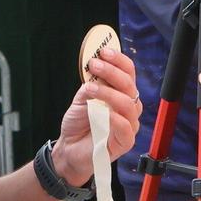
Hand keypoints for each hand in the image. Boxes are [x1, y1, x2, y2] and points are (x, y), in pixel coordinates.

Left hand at [53, 48, 140, 185]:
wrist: (70, 148)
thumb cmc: (79, 123)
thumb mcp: (83, 97)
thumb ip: (92, 83)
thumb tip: (96, 67)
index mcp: (121, 94)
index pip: (128, 73)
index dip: (119, 60)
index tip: (103, 51)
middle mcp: (129, 107)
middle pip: (130, 85)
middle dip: (112, 72)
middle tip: (95, 65)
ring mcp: (129, 124)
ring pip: (128, 104)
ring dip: (108, 92)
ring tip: (90, 88)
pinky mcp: (125, 141)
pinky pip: (126, 127)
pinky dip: (113, 117)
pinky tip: (100, 112)